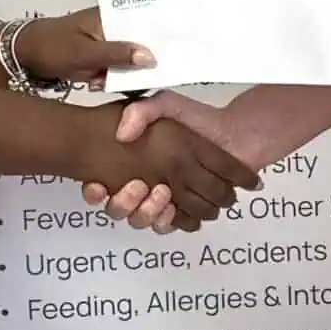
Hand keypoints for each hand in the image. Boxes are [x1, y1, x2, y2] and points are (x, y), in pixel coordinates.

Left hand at [15, 8, 154, 89]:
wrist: (23, 56)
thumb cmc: (51, 46)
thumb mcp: (85, 53)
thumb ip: (117, 54)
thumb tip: (150, 58)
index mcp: (112, 16)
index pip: (145, 24)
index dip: (160, 39)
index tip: (169, 58)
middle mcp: (114, 27)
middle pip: (141, 45)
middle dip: (139, 64)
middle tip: (122, 75)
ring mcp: (108, 43)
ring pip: (130, 61)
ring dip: (123, 75)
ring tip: (99, 78)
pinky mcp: (102, 58)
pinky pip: (118, 70)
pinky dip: (112, 79)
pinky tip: (96, 82)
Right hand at [87, 91, 279, 220]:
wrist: (237, 135)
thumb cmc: (199, 120)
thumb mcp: (166, 104)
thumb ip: (142, 111)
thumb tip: (123, 133)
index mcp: (134, 162)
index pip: (101, 184)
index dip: (94, 192)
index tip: (96, 186)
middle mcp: (144, 184)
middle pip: (119, 209)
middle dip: (123, 203)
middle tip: (138, 187)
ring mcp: (165, 199)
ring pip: (144, 220)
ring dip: (147, 212)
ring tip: (162, 194)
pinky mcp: (186, 210)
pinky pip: (170, 225)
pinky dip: (171, 220)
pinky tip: (174, 208)